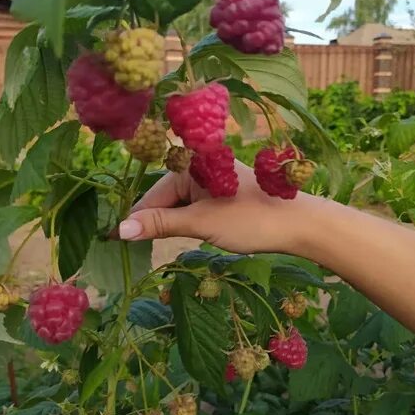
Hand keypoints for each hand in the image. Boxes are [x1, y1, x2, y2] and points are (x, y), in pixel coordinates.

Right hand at [118, 161, 306, 253]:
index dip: (135, 219)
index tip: (115, 241)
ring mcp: (213, 181)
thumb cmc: (251, 219)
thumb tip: (120, 229)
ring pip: (180, 204)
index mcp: (192, 164)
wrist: (300, 223)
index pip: (152, 195)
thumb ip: (161, 224)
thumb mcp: (201, 223)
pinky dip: (187, 223)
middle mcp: (200, 167)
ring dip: (170, 224)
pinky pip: (195, 207)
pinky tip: (187, 237)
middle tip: (132, 249)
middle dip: (152, 222)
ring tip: (155, 247)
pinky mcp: (223, 195)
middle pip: (164, 198)